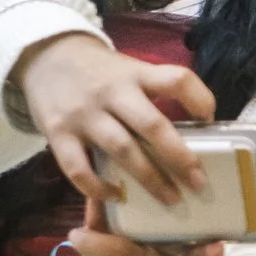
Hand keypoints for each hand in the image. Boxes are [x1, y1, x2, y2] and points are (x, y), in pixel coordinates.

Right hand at [15, 31, 215, 203]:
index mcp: (136, 74)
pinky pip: (78, 168)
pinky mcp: (57, 133)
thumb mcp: (130, 69)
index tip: (210, 120)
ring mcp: (84, 114)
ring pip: (122, 150)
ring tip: (171, 199)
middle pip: (152, 125)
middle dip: (180, 158)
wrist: (46, 56)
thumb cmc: (100, 72)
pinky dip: (98, 187)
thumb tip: (197, 128)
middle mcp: (112, 93)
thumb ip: (154, 91)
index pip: (176, 80)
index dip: (200, 99)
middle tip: (200, 183)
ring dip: (149, 179)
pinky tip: (116, 197)